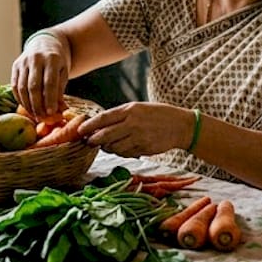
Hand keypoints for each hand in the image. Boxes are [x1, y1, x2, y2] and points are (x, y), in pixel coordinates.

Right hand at [12, 32, 69, 116]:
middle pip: (33, 86)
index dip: (49, 99)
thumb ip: (60, 90)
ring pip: (22, 87)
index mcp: (52, 59)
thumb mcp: (64, 72)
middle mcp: (36, 58)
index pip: (49, 82)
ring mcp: (23, 62)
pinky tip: (26, 107)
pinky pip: (15, 85)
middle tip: (41, 118)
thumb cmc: (58, 62)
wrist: (45, 44)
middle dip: (37, 105)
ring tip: (35, 115)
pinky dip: (20, 98)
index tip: (51, 113)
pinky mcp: (15, 66)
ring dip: (28, 104)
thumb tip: (60, 111)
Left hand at [78, 103, 193, 157]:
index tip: (80, 130)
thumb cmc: (158, 115)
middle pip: (105, 135)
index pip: (104, 118)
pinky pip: (125, 153)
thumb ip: (121, 115)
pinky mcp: (144, 148)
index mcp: (130, 109)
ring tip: (107, 145)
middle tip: (88, 142)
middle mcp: (133, 122)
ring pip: (114, 146)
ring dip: (107, 148)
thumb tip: (101, 125)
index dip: (89, 125)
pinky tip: (123, 148)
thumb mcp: (139, 108)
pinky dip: (120, 152)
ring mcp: (138, 137)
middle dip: (93, 140)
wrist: (181, 126)